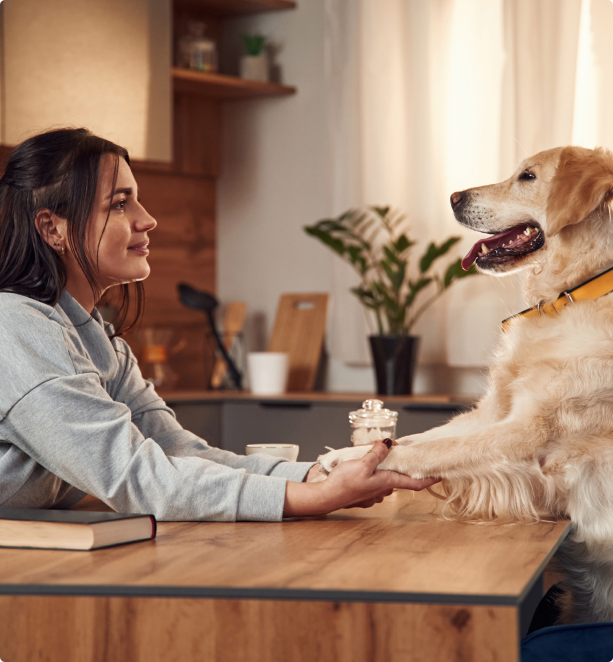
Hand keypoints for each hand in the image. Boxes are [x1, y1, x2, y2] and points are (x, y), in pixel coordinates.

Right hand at [284, 439, 438, 517]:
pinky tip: (361, 464)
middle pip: (399, 474)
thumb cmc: (343, 483)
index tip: (443, 474)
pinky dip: (372, 470)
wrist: (326, 496)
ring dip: (382, 465)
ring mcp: (374, 492)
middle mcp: (384, 489)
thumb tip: (390, 443)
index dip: (430, 478)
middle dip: (397, 462)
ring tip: (371, 452)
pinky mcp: (364, 492)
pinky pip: (373, 479)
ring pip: (385, 475)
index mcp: (388, 482)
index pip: (416, 483)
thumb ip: (377, 453)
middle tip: (391, 448)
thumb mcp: (362, 463)